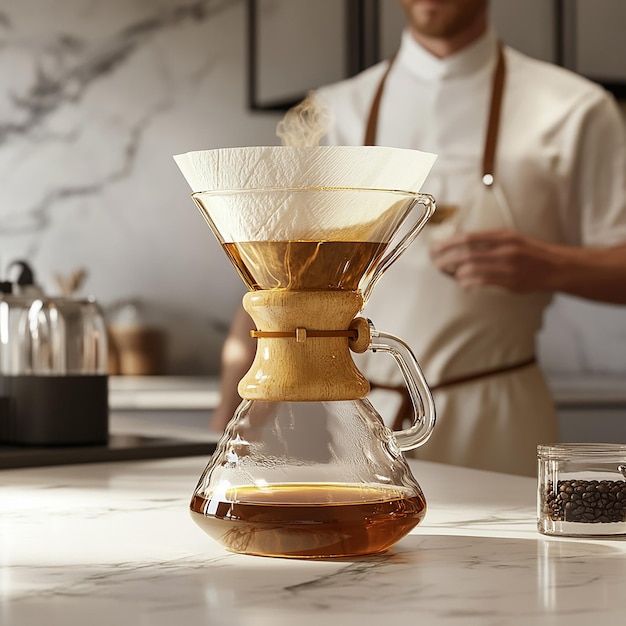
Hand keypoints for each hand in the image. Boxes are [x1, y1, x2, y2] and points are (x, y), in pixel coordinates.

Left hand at [430, 228, 557, 292]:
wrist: (554, 266)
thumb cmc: (527, 252)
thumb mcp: (510, 238)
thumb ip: (488, 240)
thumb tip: (459, 244)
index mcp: (504, 236)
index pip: (470, 237)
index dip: (450, 243)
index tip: (436, 247)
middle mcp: (506, 249)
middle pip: (468, 253)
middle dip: (448, 259)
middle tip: (437, 263)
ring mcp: (509, 266)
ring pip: (474, 269)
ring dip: (457, 273)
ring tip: (450, 274)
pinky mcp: (511, 282)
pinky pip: (483, 282)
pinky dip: (468, 283)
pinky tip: (463, 283)